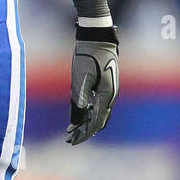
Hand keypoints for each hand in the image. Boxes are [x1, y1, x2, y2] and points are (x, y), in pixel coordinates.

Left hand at [67, 26, 118, 144]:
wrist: (97, 38)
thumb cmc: (89, 55)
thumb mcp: (81, 76)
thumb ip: (79, 97)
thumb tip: (77, 117)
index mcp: (107, 95)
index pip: (96, 121)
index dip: (84, 133)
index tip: (73, 141)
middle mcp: (110, 95)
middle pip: (98, 120)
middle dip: (84, 131)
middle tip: (70, 139)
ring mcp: (108, 91)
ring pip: (97, 113)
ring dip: (85, 123)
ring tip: (71, 131)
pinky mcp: (104, 86)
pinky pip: (97, 105)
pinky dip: (87, 113)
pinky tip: (77, 117)